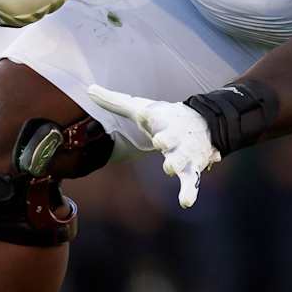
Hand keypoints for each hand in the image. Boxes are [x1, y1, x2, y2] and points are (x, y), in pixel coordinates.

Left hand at [87, 85, 218, 207]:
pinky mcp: (193, 168)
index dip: (159, 130)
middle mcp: (176, 140)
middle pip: (173, 146)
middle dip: (170, 151)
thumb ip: (115, 102)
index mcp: (163, 125)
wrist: (203, 122)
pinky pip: (192, 181)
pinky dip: (190, 191)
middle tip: (166, 158)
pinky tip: (186, 202)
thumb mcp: (141, 110)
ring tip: (174, 177)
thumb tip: (89, 89)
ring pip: (184, 163)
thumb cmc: (165, 117)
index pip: (160, 126)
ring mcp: (186, 154)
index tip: (155, 134)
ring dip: (179, 168)